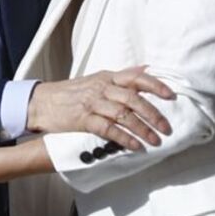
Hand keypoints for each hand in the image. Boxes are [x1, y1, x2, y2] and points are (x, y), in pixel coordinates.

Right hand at [26, 67, 175, 151]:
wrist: (43, 101)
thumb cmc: (73, 92)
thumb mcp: (97, 78)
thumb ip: (122, 76)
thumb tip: (146, 69)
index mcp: (108, 77)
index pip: (136, 77)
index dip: (155, 86)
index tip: (171, 96)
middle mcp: (102, 88)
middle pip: (133, 98)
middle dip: (153, 114)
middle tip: (167, 128)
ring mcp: (92, 103)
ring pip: (123, 115)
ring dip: (142, 130)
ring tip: (155, 141)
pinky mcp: (83, 119)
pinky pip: (108, 129)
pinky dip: (124, 138)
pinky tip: (135, 147)